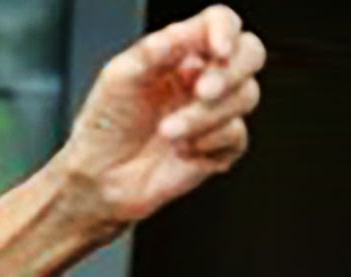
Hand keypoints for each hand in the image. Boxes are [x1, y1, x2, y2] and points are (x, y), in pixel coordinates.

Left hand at [63, 5, 265, 221]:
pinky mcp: (220, 146)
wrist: (101, 178)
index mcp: (179, 53)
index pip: (218, 23)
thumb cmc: (104, 127)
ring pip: (244, 97)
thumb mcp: (118, 79)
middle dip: (229, 73)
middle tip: (201, 93)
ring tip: (168, 132)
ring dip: (205, 116)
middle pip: (249, 54)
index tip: (218, 51)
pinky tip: (181, 152)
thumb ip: (151, 52)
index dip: (226, 30)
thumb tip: (181, 33)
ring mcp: (213, 111)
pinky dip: (209, 143)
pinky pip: (237, 136)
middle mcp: (202, 77)